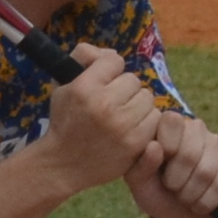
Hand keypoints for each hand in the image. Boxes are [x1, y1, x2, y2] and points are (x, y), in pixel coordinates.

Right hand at [36, 54, 163, 197]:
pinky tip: (131, 129)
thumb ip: (83, 58)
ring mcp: (122, 125)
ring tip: (122, 116)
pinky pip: (154, 119)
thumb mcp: (63, 85)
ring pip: (147, 98)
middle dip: (124, 90)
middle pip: (133, 80)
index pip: (114, 60)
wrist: (64, 164)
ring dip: (137, 105)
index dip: (110, 70)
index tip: (103, 83)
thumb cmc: (65, 121)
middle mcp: (104, 104)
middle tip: (113, 103)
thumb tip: (111, 52)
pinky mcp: (135, 143)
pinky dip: (146, 123)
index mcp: (84, 88)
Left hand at [129, 111, 217, 217]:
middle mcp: (195, 128)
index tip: (159, 167)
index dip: (167, 148)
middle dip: (176, 182)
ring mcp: (216, 143)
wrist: (181, 213)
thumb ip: (141, 165)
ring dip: (190, 195)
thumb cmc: (155, 191)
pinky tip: (200, 203)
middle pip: (189, 154)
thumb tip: (154, 147)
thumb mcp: (140, 182)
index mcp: (168, 125)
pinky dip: (206, 202)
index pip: (172, 121)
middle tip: (171, 188)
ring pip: (206, 172)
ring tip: (184, 196)